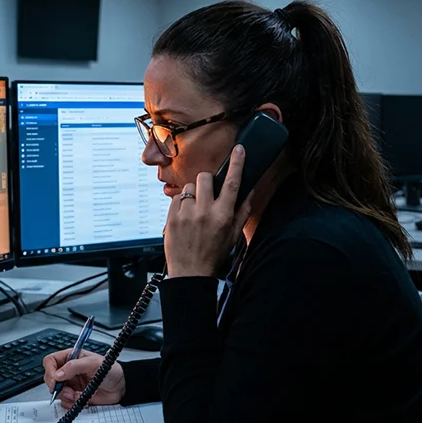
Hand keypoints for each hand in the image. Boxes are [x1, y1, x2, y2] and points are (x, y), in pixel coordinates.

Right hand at [42, 349, 124, 408]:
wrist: (121, 387)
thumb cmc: (111, 370)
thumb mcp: (94, 363)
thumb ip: (75, 366)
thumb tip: (58, 374)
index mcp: (71, 357)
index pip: (51, 361)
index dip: (50, 370)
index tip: (56, 379)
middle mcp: (68, 371)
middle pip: (50, 378)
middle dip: (56, 386)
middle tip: (67, 389)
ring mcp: (71, 384)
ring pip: (56, 392)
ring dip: (65, 395)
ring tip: (77, 394)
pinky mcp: (74, 396)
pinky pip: (65, 402)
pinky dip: (71, 403)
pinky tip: (81, 398)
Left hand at [164, 144, 252, 277]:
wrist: (190, 272)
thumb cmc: (214, 254)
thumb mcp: (234, 235)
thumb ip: (242, 211)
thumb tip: (249, 191)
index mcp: (223, 216)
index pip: (232, 183)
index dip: (237, 164)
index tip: (239, 150)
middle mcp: (204, 212)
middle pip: (205, 177)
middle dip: (207, 181)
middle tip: (207, 194)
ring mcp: (186, 214)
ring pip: (189, 187)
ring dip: (193, 194)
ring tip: (195, 210)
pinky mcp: (171, 218)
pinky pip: (176, 198)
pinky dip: (181, 204)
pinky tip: (185, 217)